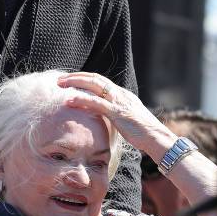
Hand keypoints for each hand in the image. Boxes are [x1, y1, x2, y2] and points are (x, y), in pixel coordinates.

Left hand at [57, 72, 175, 158]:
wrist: (156, 138)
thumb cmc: (143, 134)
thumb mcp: (127, 121)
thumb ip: (116, 116)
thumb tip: (104, 120)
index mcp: (123, 94)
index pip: (101, 81)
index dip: (85, 79)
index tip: (71, 81)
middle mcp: (121, 94)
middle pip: (96, 79)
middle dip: (76, 77)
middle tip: (60, 79)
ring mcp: (119, 102)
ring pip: (94, 86)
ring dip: (75, 83)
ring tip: (60, 85)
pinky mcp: (118, 113)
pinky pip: (97, 103)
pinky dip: (82, 100)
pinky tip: (69, 100)